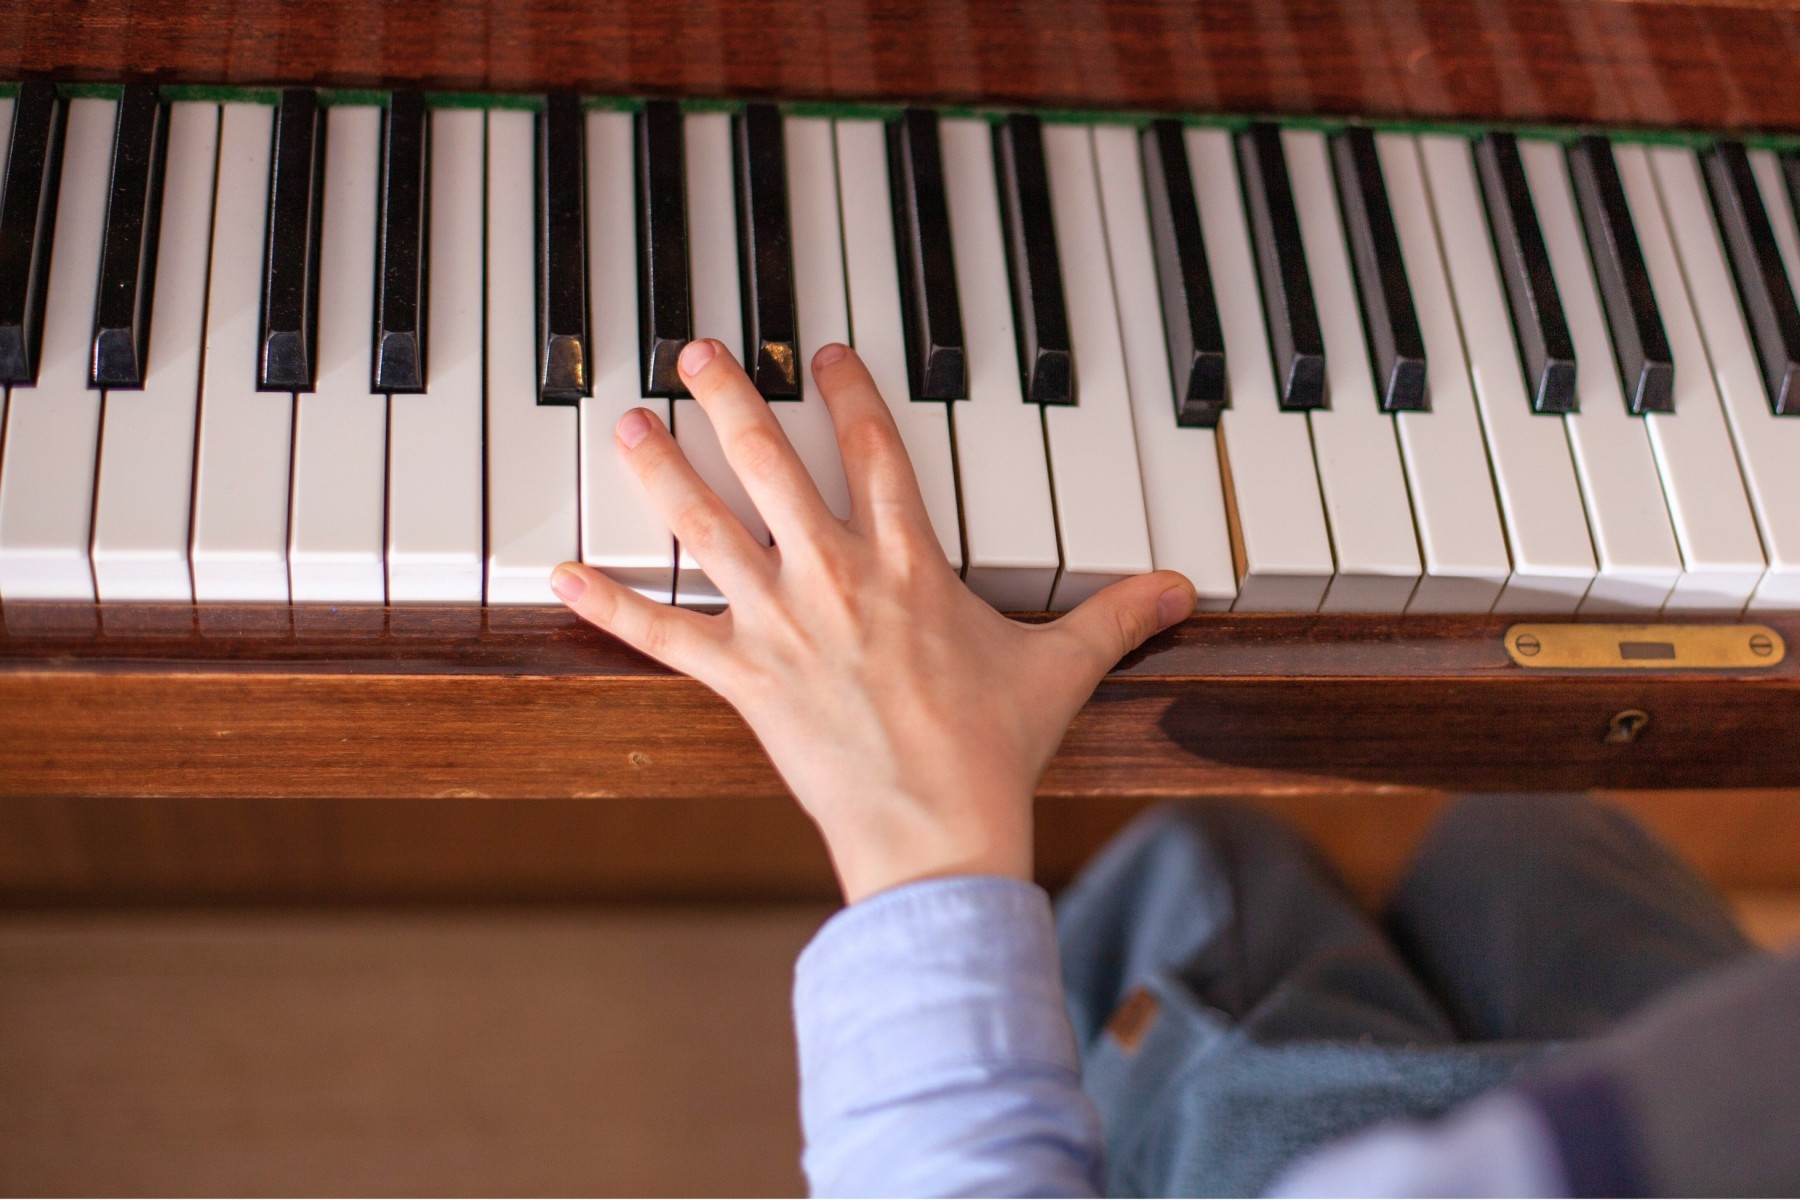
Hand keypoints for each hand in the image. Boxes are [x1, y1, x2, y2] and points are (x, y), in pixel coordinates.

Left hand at [551, 339, 1195, 903]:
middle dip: (733, 399)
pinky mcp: (743, 679)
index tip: (821, 354)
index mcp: (910, 561)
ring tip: (626, 423)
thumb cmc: (993, 751)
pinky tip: (558, 576)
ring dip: (663, 472)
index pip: (878, 451)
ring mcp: (782, 623)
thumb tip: (1180, 592)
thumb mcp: (1061, 670)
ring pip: (708, 528)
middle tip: (698, 351)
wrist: (938, 829)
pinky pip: (665, 636)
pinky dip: (610, 607)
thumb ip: (1115, 618)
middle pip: (773, 464)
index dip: (850, 394)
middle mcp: (837, 575)